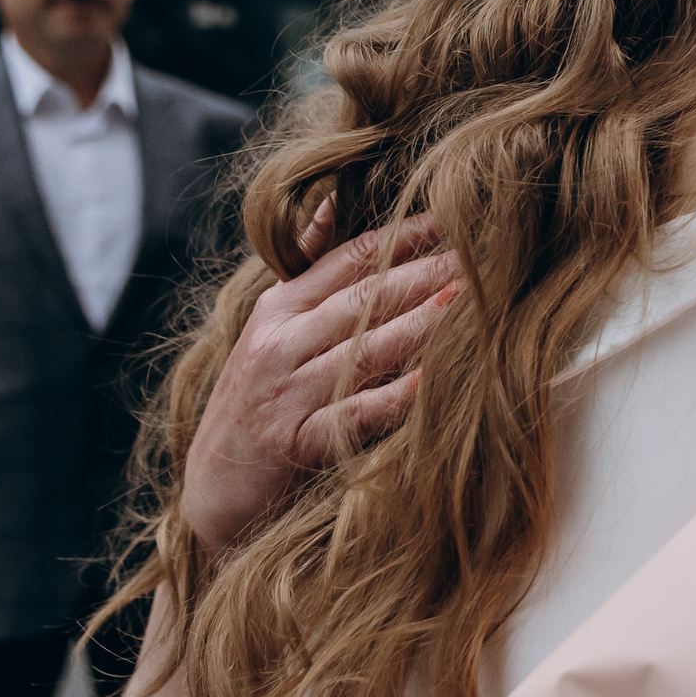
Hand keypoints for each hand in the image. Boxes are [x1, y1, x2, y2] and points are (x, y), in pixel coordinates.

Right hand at [185, 200, 464, 555]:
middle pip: (366, 297)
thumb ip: (308, 271)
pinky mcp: (295, 443)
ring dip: (423, 323)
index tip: (455, 217)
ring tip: (472, 301)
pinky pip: (355, 414)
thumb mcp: (268, 332)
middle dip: (428, 272)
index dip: (405, 236)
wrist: (212, 495)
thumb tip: (332, 201)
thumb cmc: (253, 407)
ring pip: (366, 348)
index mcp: (278, 310)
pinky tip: (433, 382)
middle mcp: (280, 344)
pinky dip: (395, 397)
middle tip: (483, 253)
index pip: (350, 259)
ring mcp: (286, 393)